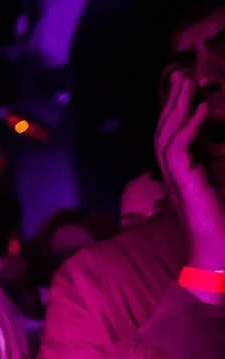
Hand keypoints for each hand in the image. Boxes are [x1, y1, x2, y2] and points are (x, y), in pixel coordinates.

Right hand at [156, 70, 224, 300]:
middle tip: (179, 74)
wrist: (218, 259)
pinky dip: (188, 128)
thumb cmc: (223, 231)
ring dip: (176, 109)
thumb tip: (220, 146)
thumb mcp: (222, 191)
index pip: (171, 138)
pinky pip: (177, 152)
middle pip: (164, 132)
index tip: (185, 87)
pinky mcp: (185, 187)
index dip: (176, 111)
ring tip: (186, 85)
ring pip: (165, 138)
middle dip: (171, 102)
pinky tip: (200, 110)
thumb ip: (218, 169)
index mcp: (182, 177)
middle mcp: (173, 177)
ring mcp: (176, 182)